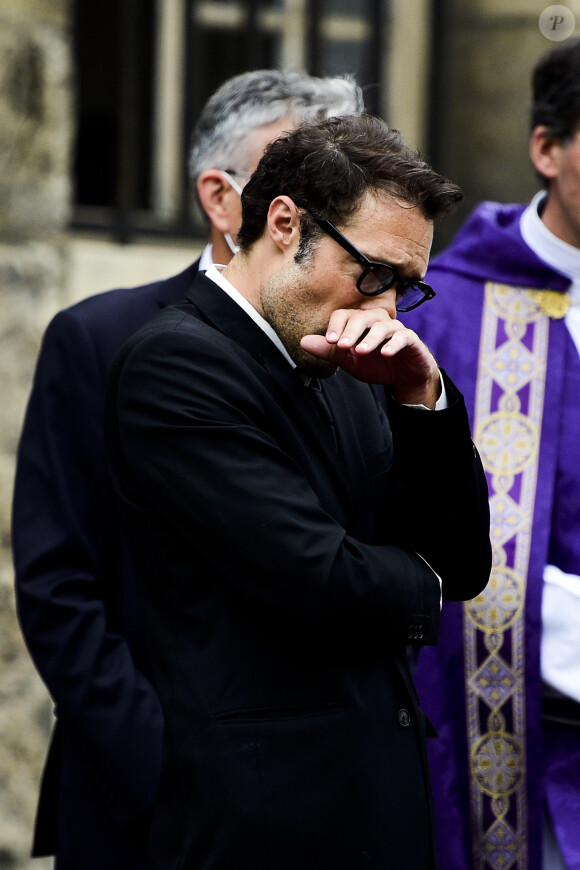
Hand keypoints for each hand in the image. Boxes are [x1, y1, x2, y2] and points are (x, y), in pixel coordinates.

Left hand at [300, 304, 440, 407]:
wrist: (403, 378)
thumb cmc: (376, 364)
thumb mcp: (349, 361)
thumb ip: (329, 351)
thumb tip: (303, 342)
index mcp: (360, 323)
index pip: (345, 315)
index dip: (336, 325)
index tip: (330, 341)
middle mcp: (377, 321)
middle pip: (363, 317)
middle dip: (351, 330)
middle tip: (342, 345)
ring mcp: (395, 329)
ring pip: (383, 326)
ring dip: (371, 338)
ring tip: (361, 351)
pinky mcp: (411, 340)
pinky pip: (403, 337)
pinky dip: (394, 344)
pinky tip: (386, 353)